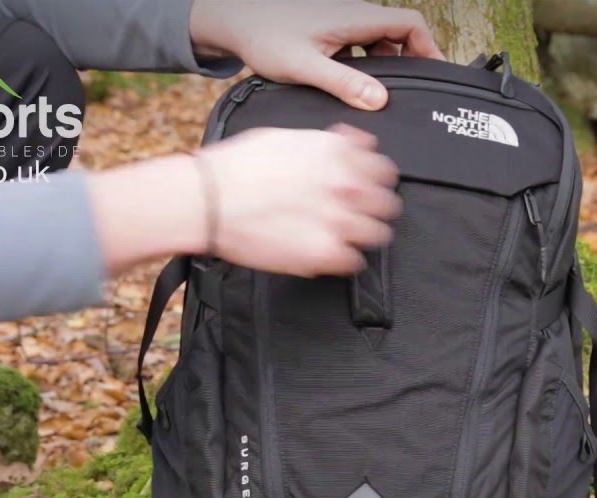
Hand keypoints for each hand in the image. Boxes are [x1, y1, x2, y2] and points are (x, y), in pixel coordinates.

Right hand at [89, 125, 400, 276]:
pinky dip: (343, 259)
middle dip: (374, 208)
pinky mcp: (326, 254)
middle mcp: (347, 185)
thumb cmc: (238, 167)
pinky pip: (354, 262)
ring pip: (377, 234)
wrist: (208, 199)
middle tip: (358, 214)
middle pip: (388, 203)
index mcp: (339, 154)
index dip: (375, 179)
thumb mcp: (288, 137)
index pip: (385, 169)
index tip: (368, 186)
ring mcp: (340, 221)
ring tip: (344, 236)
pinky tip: (326, 252)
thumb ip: (329, 143)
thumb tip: (355, 142)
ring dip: (362, 235)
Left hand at [190, 0, 445, 109]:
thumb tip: (379, 99)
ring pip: (376, 40)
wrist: (233, 20)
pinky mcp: (328, 29)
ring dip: (379, 65)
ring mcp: (340, 20)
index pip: (410, 24)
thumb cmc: (263, 36)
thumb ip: (343, 83)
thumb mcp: (305, 66)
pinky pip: (357, 44)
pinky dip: (360, 63)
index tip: (434, 73)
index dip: (429, 47)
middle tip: (402, 93)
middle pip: (396, 33)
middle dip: (404, 62)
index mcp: (354, 17)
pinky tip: (344, 84)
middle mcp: (352, 14)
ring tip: (369, 93)